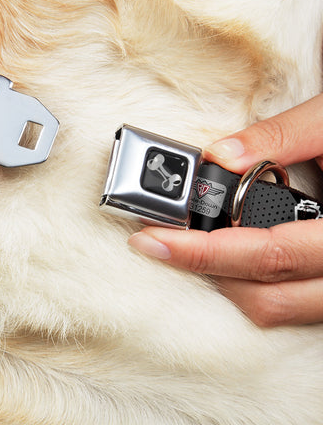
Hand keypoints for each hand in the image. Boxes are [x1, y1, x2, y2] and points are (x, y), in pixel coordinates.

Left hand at [129, 94, 322, 326]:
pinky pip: (292, 304)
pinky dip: (253, 283)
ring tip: (189, 245)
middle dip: (203, 270)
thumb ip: (282, 136)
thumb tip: (220, 155)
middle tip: (158, 241)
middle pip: (267, 296)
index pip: (268, 254)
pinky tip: (230, 253)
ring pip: (278, 309)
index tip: (153, 239)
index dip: (204, 252)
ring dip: (226, 281)